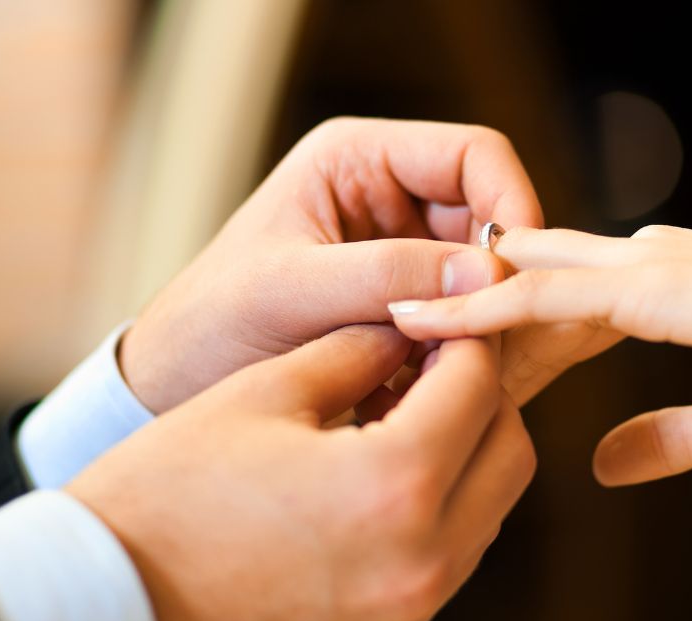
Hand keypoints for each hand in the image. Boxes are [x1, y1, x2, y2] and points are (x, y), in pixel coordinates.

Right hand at [66, 324, 534, 620]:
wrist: (104, 613)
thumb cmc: (164, 495)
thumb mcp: (261, 394)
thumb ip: (354, 352)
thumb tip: (408, 331)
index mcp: (394, 482)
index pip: (478, 384)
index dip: (465, 335)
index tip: (442, 313)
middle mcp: (424, 556)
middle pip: (509, 448)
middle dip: (481, 393)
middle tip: (431, 360)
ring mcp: (411, 607)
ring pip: (491, 505)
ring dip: (469, 450)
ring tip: (407, 411)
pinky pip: (453, 553)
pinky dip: (444, 504)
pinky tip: (386, 472)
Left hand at [120, 117, 543, 412]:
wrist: (173, 389)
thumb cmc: (210, 326)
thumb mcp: (291, 292)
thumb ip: (385, 276)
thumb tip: (487, 272)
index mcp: (358, 160)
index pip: (473, 155)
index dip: (511, 203)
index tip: (518, 270)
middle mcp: (388, 198)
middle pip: (489, 219)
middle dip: (498, 277)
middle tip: (501, 339)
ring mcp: (399, 255)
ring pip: (483, 277)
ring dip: (481, 324)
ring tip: (462, 376)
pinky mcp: (405, 309)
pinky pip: (463, 321)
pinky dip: (461, 355)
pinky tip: (438, 394)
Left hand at [390, 224, 691, 484]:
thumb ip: (662, 438)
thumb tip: (602, 466)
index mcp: (659, 291)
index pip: (559, 304)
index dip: (503, 329)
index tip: (447, 361)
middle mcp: (641, 266)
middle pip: (526, 282)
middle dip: (465, 307)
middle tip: (391, 333)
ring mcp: (643, 269)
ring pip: (520, 279)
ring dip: (453, 300)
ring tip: (378, 316)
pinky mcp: (651, 284)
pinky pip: (546, 293)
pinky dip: (485, 307)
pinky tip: (430, 319)